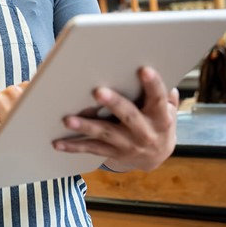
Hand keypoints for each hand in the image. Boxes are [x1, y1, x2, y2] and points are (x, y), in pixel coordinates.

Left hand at [53, 67, 178, 171]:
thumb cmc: (157, 124)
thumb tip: (160, 68)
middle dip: (114, 103)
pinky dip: (74, 146)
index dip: (153, 85)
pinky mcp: (113, 153)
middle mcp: (145, 133)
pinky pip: (91, 148)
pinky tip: (57, 143)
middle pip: (129, 116)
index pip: (158, 99)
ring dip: (86, 126)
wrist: (155, 157)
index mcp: (160, 118)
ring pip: (105, 133)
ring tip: (68, 120)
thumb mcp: (168, 111)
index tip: (144, 70)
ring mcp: (127, 145)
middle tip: (98, 91)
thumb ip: (165, 94)